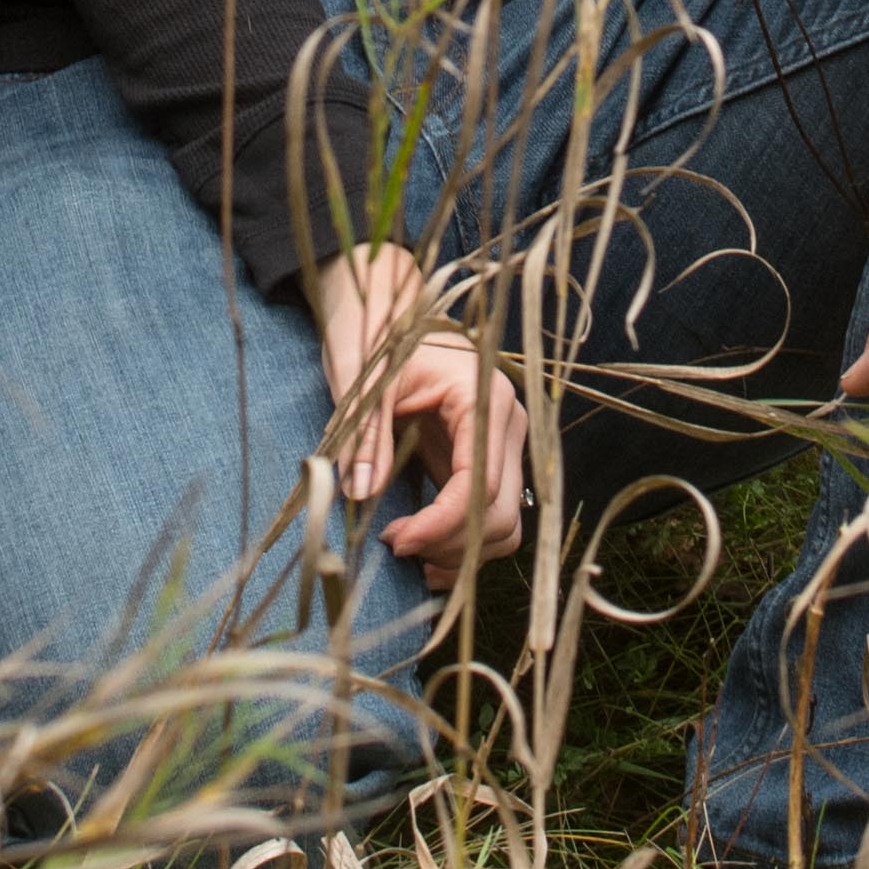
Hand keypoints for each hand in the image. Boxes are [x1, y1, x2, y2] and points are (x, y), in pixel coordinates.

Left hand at [311, 239, 524, 580]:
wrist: (386, 312)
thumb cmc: (376, 338)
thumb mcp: (365, 383)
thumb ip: (368, 437)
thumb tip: (361, 494)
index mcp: (483, 398)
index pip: (480, 484)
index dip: (442, 524)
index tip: (396, 540)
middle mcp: (507, 423)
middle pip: (501, 512)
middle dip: (450, 542)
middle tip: (393, 544)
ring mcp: (503, 443)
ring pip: (506, 523)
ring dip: (463, 551)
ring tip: (409, 553)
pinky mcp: (488, 459)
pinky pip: (494, 515)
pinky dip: (468, 544)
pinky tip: (427, 556)